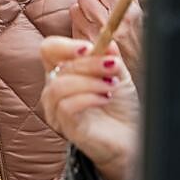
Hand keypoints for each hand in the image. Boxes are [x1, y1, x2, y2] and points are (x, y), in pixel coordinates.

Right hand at [39, 35, 139, 179]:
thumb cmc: (120, 107)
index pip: (49, 49)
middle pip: (59, 66)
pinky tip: (105, 98)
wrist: (131, 138)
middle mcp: (54, 89)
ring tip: (111, 86)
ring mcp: (56, 109)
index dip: (65, 45)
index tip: (89, 48)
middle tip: (113, 67)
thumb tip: (107, 41)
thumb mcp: (118, 76)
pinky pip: (66, 106)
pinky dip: (88, 98)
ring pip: (59, 86)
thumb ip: (110, 58)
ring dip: (90, 82)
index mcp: (63, 72)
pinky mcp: (65, 127)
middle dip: (90, 64)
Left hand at [71, 0, 141, 72]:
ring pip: (77, 7)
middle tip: (102, 13)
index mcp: (132, 8)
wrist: (133, 67)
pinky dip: (78, 24)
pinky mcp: (90, 47)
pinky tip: (90, 32)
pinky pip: (73, 23)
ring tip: (97, 23)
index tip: (108, 0)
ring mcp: (104, 37)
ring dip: (83, 13)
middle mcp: (120, 22)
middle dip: (90, 0)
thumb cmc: (128, 29)